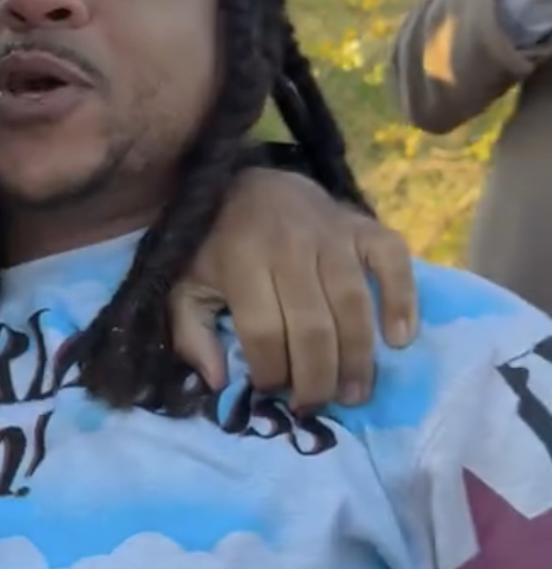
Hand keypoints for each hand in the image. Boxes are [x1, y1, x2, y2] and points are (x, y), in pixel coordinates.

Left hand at [169, 167, 416, 408]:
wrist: (242, 181)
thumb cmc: (214, 243)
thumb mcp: (186, 283)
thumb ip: (191, 332)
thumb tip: (218, 382)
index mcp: (241, 258)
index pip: (264, 330)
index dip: (270, 371)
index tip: (269, 390)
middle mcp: (289, 244)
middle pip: (313, 325)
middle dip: (316, 378)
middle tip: (315, 405)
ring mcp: (331, 232)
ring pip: (352, 304)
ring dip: (357, 358)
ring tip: (353, 393)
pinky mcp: (362, 225)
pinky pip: (392, 260)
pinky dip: (402, 299)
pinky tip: (399, 339)